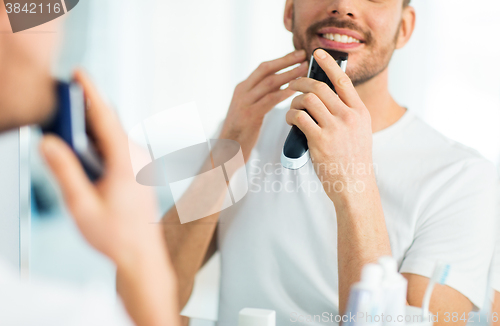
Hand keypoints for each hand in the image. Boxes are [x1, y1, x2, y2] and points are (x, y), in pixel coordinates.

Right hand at [40, 70, 163, 269]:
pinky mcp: (139, 171)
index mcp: (126, 163)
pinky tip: (85, 144)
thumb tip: (49, 142)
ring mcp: (140, 165)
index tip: (78, 74)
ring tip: (68, 118)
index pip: (106, 119)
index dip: (90, 94)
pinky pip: (118, 147)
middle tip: (63, 94)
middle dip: (86, 107)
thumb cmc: (114, 235)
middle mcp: (137, 159)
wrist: (141, 254)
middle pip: (110, 124)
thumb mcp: (81, 205)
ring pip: (114, 135)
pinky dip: (100, 140)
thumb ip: (65, 172)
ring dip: (92, 125)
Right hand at [220, 50, 307, 160]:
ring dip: (289, 75)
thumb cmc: (242, 132)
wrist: (227, 151)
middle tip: (303, 54)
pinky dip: (284, 93)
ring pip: (269, 82)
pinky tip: (295, 90)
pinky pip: (270, 100)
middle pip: (266, 70)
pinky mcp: (250, 115)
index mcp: (242, 88)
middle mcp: (242, 92)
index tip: (297, 54)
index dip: (281, 59)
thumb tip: (281, 85)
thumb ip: (261, 96)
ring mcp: (245, 103)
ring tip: (304, 70)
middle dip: (286, 61)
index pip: (263, 68)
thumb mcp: (249, 109)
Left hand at [286, 49, 374, 202]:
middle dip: (301, 82)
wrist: (354, 185)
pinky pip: (299, 118)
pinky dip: (290, 115)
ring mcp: (334, 128)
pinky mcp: (319, 140)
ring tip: (291, 107)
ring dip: (294, 100)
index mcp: (360, 112)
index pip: (342, 80)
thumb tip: (330, 95)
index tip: (317, 54)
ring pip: (307, 100)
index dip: (328, 64)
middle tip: (292, 84)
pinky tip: (289, 119)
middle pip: (320, 87)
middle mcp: (348, 116)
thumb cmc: (353, 159)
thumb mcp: (360, 131)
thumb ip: (348, 113)